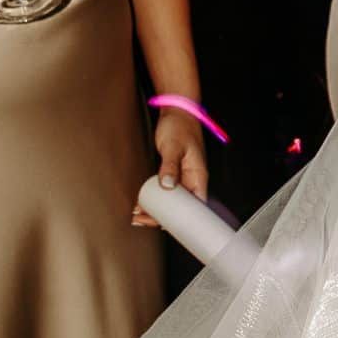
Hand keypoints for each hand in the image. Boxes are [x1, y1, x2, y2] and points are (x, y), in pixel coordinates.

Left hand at [133, 106, 209, 227]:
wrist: (177, 111)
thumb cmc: (180, 126)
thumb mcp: (174, 146)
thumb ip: (170, 166)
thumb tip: (167, 185)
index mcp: (199, 176)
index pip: (196, 206)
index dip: (183, 219)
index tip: (165, 226)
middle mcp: (192, 180)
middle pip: (182, 208)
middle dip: (163, 217)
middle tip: (143, 220)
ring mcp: (183, 177)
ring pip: (172, 202)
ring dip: (157, 210)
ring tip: (138, 214)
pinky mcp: (173, 173)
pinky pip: (166, 192)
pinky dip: (155, 199)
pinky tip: (143, 202)